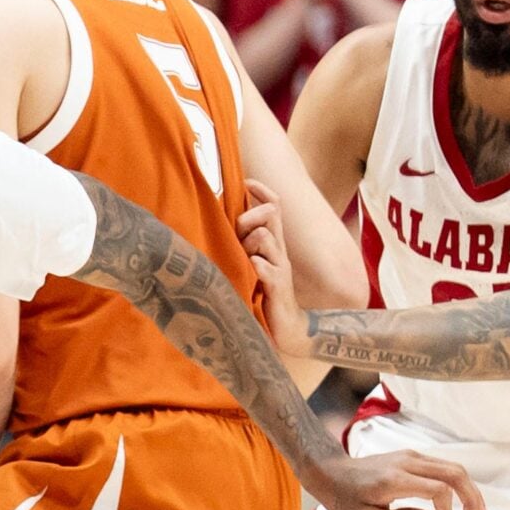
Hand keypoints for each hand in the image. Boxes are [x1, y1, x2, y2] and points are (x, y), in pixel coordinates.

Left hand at [239, 178, 302, 356]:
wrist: (286, 329)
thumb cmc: (263, 295)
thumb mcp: (252, 264)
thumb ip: (243, 244)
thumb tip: (223, 225)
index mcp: (272, 243)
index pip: (274, 206)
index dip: (262, 191)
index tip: (247, 180)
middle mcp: (278, 251)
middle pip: (271, 214)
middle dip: (251, 215)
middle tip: (239, 230)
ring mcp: (279, 268)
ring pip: (266, 237)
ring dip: (250, 242)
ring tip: (243, 258)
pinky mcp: (277, 288)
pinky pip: (267, 269)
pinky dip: (257, 266)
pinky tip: (250, 270)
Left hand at [302, 449, 487, 509]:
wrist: (330, 472)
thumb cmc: (343, 499)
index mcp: (395, 479)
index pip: (439, 489)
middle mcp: (407, 462)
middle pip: (455, 473)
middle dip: (472, 498)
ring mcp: (411, 457)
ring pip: (453, 468)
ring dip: (468, 490)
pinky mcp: (411, 458)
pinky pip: (442, 468)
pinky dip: (456, 484)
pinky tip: (459, 501)